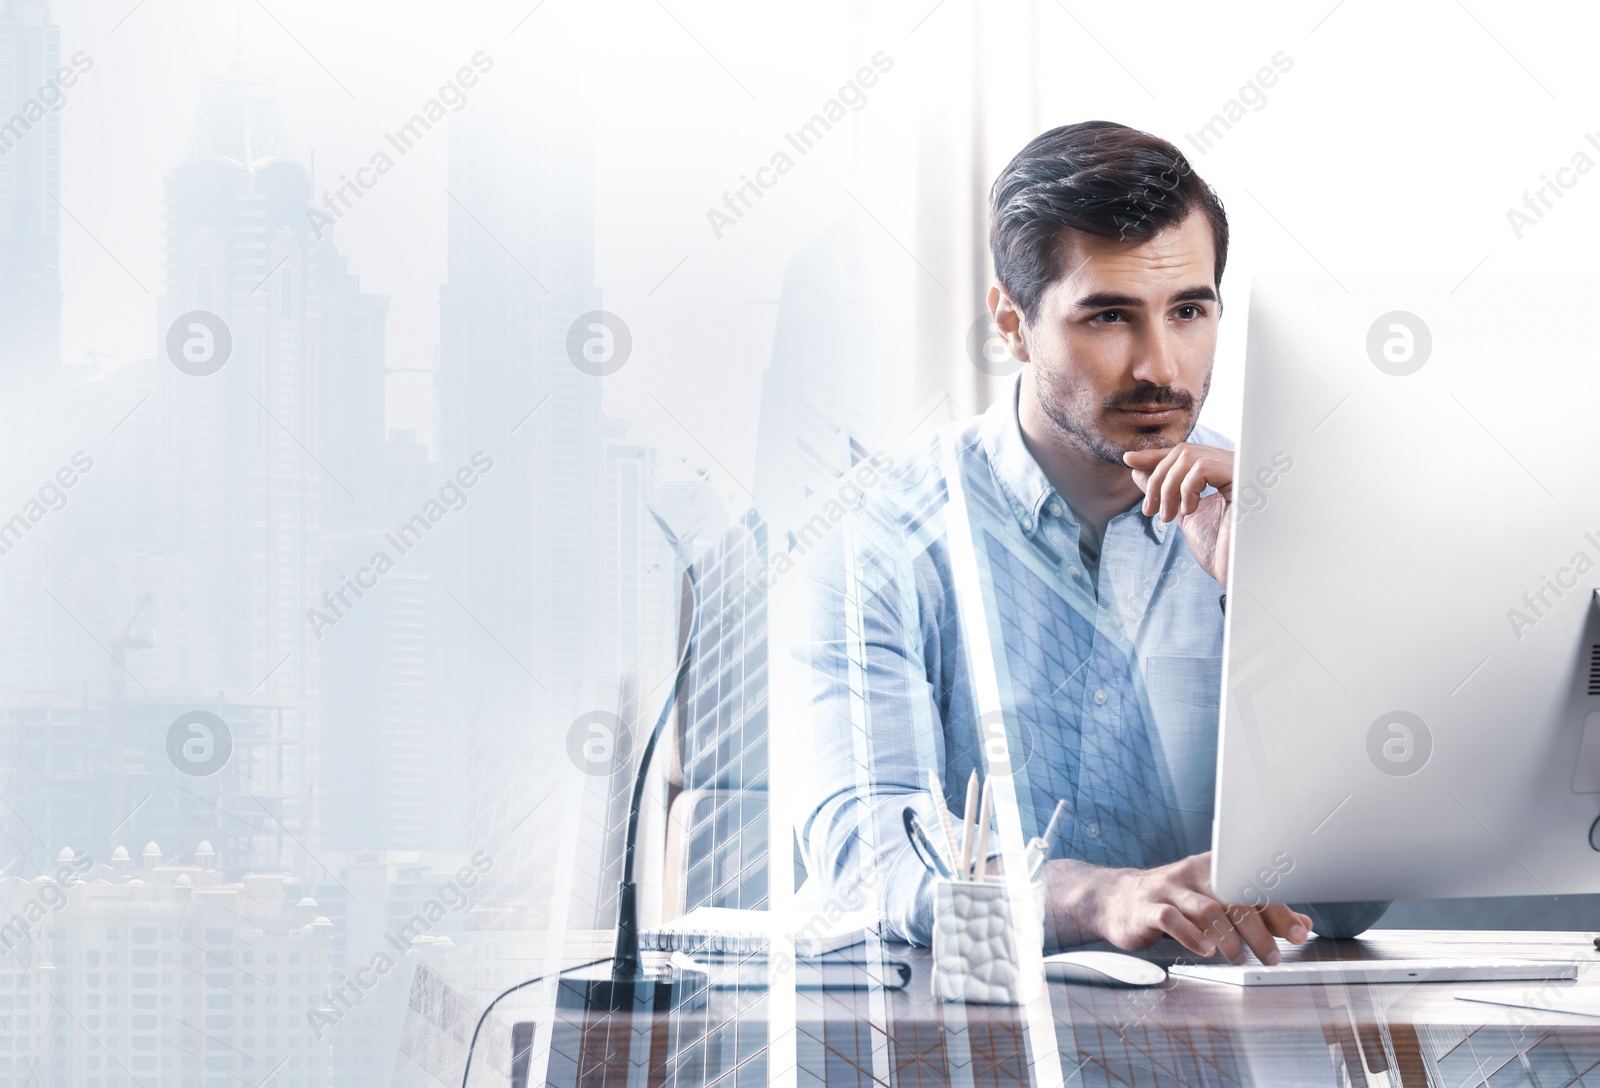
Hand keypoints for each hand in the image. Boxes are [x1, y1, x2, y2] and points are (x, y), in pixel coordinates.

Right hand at [1045, 852, 1310, 963]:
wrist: (1114, 899)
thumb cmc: (1173, 902)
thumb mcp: (1215, 901)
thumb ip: (1257, 912)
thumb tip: (1302, 924)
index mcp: (1215, 867)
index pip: (1254, 885)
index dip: (1279, 910)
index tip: (1297, 934)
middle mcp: (1193, 874)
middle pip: (1234, 896)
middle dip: (1259, 930)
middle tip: (1272, 958)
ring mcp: (1168, 890)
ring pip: (1207, 909)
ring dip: (1230, 939)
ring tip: (1240, 960)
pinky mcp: (1146, 908)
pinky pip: (1171, 920)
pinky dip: (1191, 936)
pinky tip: (1205, 951)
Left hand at [1122, 443, 1232, 587]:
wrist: (1239, 572)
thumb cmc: (1219, 549)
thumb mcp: (1182, 514)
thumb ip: (1164, 491)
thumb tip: (1137, 470)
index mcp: (1223, 473)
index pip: (1186, 453)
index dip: (1156, 455)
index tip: (1129, 461)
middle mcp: (1236, 466)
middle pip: (1183, 452)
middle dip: (1158, 479)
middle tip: (1150, 510)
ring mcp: (1242, 470)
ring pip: (1189, 458)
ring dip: (1168, 488)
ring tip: (1168, 516)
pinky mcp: (1244, 479)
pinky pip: (1202, 468)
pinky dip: (1186, 490)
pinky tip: (1190, 511)